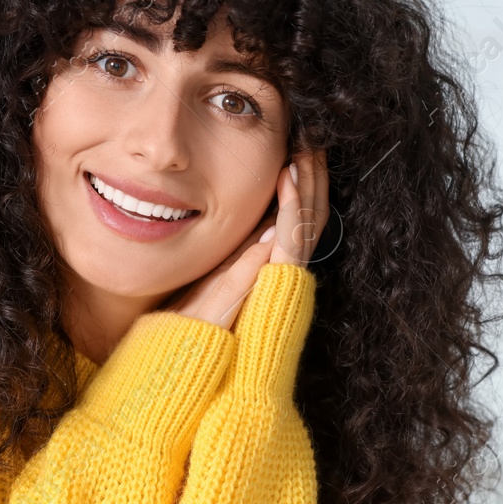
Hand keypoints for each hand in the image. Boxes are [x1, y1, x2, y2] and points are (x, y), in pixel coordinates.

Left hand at [165, 148, 328, 329]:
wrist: (189, 367)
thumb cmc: (188, 328)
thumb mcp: (208, 281)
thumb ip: (232, 257)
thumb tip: (254, 223)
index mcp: (265, 263)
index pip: (295, 215)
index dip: (301, 182)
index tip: (297, 145)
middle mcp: (280, 268)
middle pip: (310, 213)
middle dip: (313, 175)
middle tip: (311, 136)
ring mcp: (281, 277)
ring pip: (307, 221)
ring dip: (309, 183)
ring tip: (306, 148)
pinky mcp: (277, 285)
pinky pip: (290, 239)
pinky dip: (292, 206)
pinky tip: (289, 177)